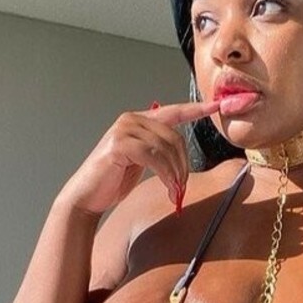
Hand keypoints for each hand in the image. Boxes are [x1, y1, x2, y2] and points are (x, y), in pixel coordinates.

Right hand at [59, 98, 221, 216]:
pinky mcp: (119, 144)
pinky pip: (154, 156)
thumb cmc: (112, 181)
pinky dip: (166, 173)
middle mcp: (131, 119)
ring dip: (176, 172)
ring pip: (166, 147)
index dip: (196, 109)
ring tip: (175, 191)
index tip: (215, 106)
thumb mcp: (141, 162)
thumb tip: (181, 158)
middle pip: (174, 136)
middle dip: (184, 163)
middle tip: (183, 186)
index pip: (173, 112)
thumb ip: (158, 151)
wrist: (87, 196)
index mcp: (139, 121)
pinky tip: (167, 186)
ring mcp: (124, 130)